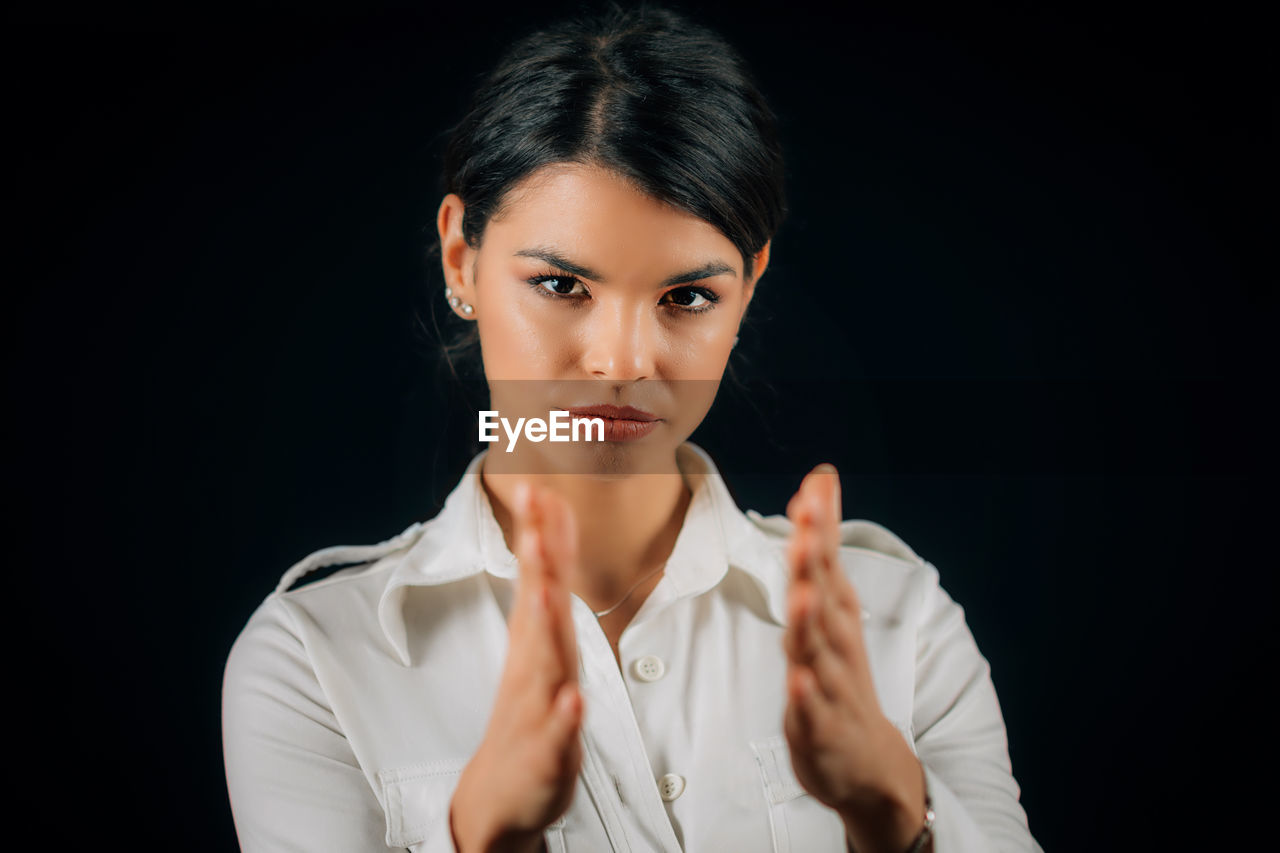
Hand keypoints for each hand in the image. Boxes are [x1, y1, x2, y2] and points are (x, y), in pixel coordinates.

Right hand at [450, 482, 582, 852]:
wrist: (503, 794)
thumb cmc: (528, 708)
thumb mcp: (542, 639)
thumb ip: (549, 580)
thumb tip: (551, 518)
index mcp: (533, 639)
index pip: (537, 577)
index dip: (539, 533)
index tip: (536, 487)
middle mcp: (533, 667)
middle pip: (538, 609)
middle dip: (538, 565)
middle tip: (534, 521)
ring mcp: (537, 710)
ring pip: (542, 667)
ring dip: (543, 630)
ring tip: (545, 595)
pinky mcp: (547, 754)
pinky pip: (557, 734)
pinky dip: (564, 718)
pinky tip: (572, 701)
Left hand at [781, 464, 927, 852]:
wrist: (867, 762)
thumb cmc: (840, 674)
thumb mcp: (829, 607)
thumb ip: (819, 548)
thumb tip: (817, 485)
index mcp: (836, 613)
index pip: (827, 560)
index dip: (820, 523)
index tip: (816, 483)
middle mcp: (838, 643)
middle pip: (824, 596)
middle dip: (814, 558)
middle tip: (806, 520)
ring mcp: (831, 686)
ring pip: (819, 650)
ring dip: (811, 621)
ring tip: (803, 593)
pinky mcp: (820, 727)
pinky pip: (811, 710)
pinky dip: (805, 694)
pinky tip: (798, 678)